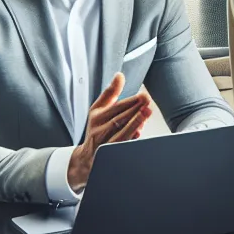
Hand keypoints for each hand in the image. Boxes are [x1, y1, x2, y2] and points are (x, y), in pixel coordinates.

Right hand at [68, 73, 151, 191]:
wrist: (86, 158)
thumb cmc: (97, 129)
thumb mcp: (99, 110)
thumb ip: (110, 93)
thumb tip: (120, 75)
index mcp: (97, 117)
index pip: (115, 108)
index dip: (130, 102)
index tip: (143, 95)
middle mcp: (99, 131)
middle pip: (118, 119)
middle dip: (134, 109)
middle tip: (147, 101)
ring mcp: (104, 145)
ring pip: (120, 133)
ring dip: (134, 123)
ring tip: (146, 113)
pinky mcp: (109, 157)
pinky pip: (121, 148)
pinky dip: (131, 140)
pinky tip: (140, 133)